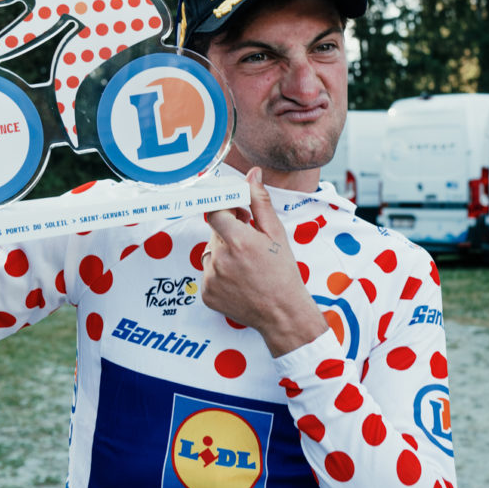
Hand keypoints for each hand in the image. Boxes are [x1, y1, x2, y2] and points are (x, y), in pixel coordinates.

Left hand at [202, 168, 328, 356]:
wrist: (282, 313)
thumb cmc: (283, 272)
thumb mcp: (276, 234)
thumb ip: (259, 201)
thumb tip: (252, 174)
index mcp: (238, 241)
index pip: (215, 210)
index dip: (225, 209)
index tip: (234, 212)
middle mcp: (220, 259)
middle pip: (213, 231)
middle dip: (228, 230)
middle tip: (249, 241)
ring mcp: (211, 278)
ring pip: (209, 251)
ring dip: (223, 251)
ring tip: (245, 264)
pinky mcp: (206, 293)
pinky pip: (207, 272)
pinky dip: (219, 272)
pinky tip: (239, 279)